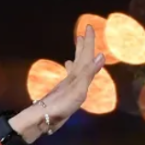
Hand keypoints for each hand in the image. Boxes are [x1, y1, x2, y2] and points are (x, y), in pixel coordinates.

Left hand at [9, 24, 105, 141]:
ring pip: (74, 69)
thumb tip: (101, 55)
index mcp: (76, 74)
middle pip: (78, 59)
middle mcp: (72, 78)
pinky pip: (71, 80)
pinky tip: (69, 75)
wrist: (43, 118)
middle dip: (81, 48)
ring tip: (75, 53)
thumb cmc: (62, 103)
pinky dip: (72, 74)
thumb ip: (89, 72)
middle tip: (81, 36)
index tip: (88, 27)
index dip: (88, 41)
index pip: (84, 54)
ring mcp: (67, 86)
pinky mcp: (64, 95)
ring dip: (76, 60)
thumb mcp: (79, 88)